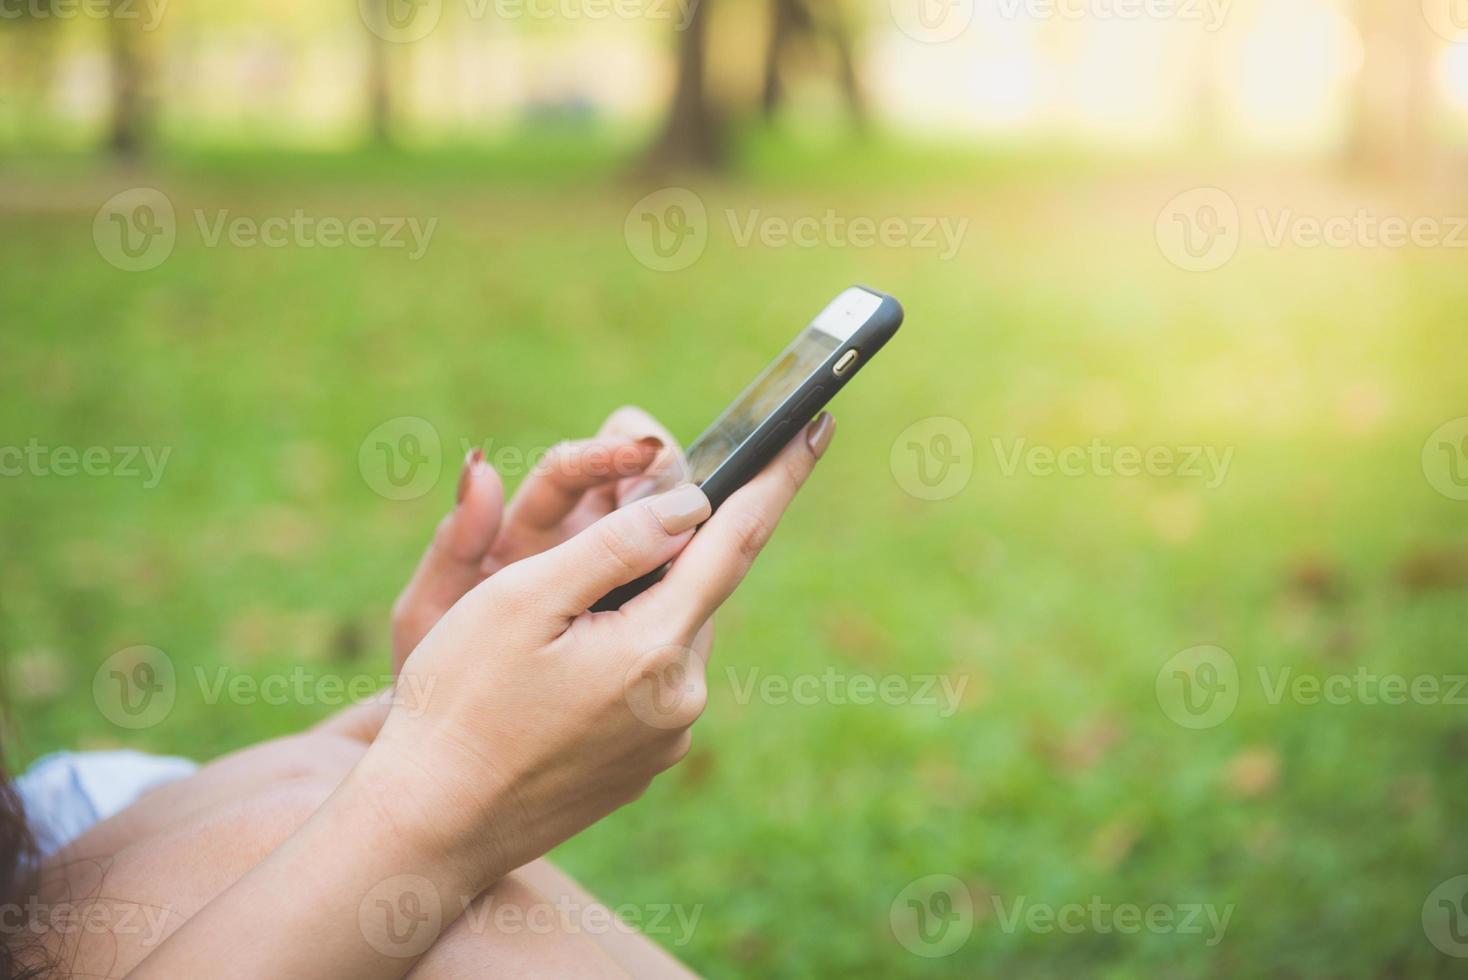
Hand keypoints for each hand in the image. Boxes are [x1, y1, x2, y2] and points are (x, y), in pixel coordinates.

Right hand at [363, 413, 835, 886]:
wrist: (428, 831)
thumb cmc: (457, 704)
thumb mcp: (522, 600)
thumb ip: (616, 546)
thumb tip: (692, 508)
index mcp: (654, 650)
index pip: (735, 543)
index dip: (777, 478)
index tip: (817, 427)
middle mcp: (679, 700)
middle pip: (698, 588)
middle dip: (677, 541)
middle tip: (636, 495)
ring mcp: (665, 742)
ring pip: (672, 633)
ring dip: (646, 597)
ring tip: (577, 590)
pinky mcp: (642, 767)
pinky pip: (651, 680)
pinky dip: (627, 645)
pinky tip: (568, 653)